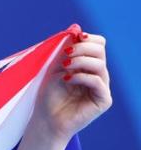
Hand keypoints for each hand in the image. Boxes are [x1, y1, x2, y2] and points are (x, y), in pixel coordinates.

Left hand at [15, 25, 110, 149]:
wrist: (45, 122)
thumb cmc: (47, 98)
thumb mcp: (53, 69)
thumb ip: (63, 50)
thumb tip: (75, 27)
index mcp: (88, 66)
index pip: (98, 44)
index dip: (86, 38)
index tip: (71, 39)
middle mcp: (98, 75)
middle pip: (100, 50)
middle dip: (82, 48)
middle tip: (65, 54)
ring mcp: (102, 87)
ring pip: (99, 63)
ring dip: (80, 61)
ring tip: (64, 68)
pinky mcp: (103, 100)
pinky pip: (97, 81)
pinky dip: (81, 77)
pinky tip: (67, 79)